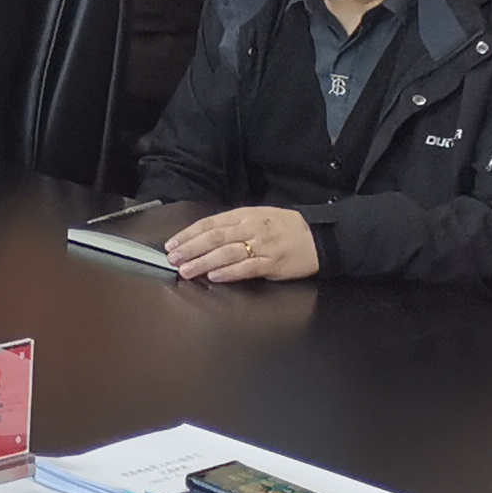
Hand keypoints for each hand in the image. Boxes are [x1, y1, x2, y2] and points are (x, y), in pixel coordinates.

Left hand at [164, 205, 320, 280]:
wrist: (319, 236)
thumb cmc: (286, 227)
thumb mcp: (258, 216)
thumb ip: (234, 225)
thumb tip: (205, 236)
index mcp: (245, 215)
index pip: (210, 223)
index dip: (189, 234)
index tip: (172, 244)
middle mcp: (250, 229)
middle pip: (214, 238)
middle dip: (190, 248)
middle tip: (172, 259)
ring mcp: (262, 246)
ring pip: (226, 253)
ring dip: (203, 262)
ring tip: (186, 270)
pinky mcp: (273, 263)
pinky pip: (247, 268)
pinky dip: (229, 272)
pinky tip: (215, 276)